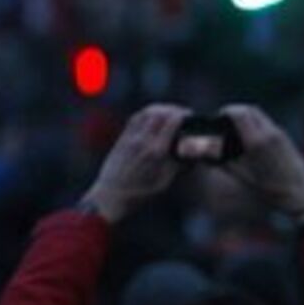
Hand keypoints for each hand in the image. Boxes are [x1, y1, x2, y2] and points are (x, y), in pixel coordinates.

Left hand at [83, 105, 188, 221]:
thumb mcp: (165, 182)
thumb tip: (193, 154)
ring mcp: (130, 139)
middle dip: (174, 109)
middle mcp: (142, 141)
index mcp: (156, 151)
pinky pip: (134, 119)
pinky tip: (153, 116)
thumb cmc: (139, 194)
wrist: (110, 196)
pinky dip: (146, 113)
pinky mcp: (121, 140)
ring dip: (160, 109)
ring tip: (170, 112)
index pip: (172, 122)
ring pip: (146, 113)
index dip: (184, 115)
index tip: (191, 116)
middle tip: (183, 113)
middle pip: (160, 113)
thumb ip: (179, 166)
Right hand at [222, 105, 303, 221]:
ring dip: (245, 117)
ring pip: (259, 115)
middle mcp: (270, 133)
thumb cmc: (270, 188)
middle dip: (235, 111)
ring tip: (235, 130)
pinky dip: (254, 124)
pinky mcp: (285, 139)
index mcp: (257, 140)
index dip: (225, 112)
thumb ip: (221, 158)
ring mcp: (280, 134)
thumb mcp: (241, 174)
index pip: (239, 113)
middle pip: (250, 109)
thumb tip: (203, 148)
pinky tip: (249, 139)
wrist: (302, 195)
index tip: (217, 119)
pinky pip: (266, 123)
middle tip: (224, 122)